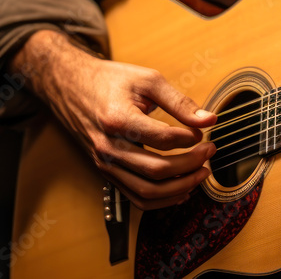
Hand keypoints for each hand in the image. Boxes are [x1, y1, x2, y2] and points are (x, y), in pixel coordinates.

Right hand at [11, 30, 217, 209]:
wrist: (70, 86)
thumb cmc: (109, 80)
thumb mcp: (148, 80)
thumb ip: (180, 102)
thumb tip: (209, 120)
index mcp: (118, 119)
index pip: (162, 139)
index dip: (189, 138)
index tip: (202, 131)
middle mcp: (108, 147)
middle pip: (156, 170)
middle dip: (191, 165)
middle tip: (210, 151)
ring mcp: (105, 163)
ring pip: (147, 191)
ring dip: (180, 187)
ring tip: (201, 172)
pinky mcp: (106, 172)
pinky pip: (135, 197)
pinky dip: (161, 200)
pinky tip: (182, 189)